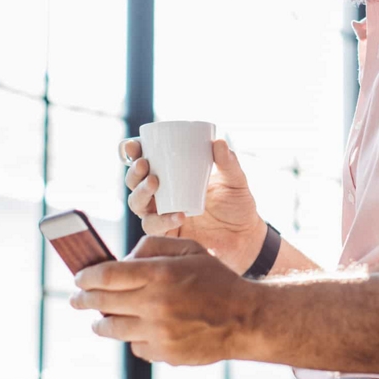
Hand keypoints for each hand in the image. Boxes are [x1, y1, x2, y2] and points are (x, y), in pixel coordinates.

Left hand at [70, 236, 258, 365]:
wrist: (244, 319)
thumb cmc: (216, 279)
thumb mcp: (190, 249)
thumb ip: (153, 246)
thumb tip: (123, 259)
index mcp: (160, 273)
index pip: (107, 275)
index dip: (87, 276)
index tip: (79, 278)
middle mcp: (155, 303)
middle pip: (104, 302)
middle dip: (84, 299)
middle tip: (76, 299)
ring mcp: (159, 332)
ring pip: (114, 328)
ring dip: (101, 323)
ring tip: (98, 320)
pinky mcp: (164, 353)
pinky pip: (136, 346)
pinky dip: (133, 338)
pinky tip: (138, 331)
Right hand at [123, 138, 266, 273]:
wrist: (245, 236)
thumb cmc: (236, 203)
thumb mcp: (235, 180)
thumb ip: (229, 162)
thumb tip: (219, 142)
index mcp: (172, 175)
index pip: (145, 160)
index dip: (133, 152)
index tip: (133, 146)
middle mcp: (162, 194)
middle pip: (134, 182)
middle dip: (134, 172)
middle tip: (145, 165)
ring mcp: (162, 215)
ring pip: (137, 205)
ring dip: (140, 193)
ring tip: (154, 183)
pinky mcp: (168, 235)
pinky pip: (155, 229)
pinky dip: (162, 221)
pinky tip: (178, 214)